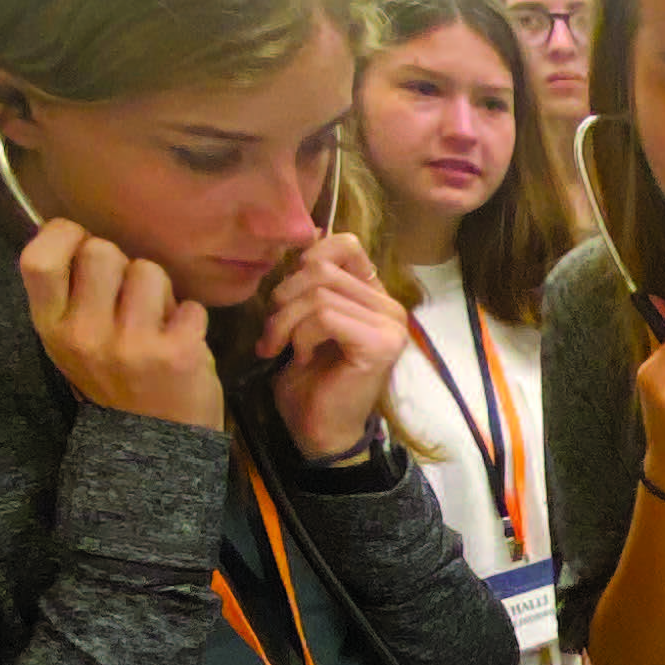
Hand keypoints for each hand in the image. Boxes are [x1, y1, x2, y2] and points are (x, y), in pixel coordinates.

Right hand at [16, 218, 219, 431]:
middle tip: (129, 296)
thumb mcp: (73, 342)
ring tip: (158, 322)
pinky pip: (191, 305)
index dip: (63, 235)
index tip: (82, 243)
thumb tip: (78, 233)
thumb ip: (70, 294)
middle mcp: (84, 335)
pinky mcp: (176, 354)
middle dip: (123, 264)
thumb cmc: (115, 380)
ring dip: (161, 291)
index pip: (38, 259)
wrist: (153, 443)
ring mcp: (131, 345)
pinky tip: (182, 342)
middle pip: (101, 251)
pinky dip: (192, 319)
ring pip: (150, 270)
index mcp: (51, 327)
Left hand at [259, 235, 413, 462]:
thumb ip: (311, 282)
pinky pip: (326, 317)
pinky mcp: (380, 344)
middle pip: (322, 269)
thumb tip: (312, 233)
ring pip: (320, 294)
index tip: (288, 299)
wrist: (320, 431)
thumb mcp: (302, 319)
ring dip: (286, 323)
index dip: (308, 259)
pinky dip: (301, 336)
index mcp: (373, 296)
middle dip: (284, 299)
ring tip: (282, 348)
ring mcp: (390, 325)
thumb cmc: (309, 381)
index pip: (345, 244)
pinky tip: (301, 358)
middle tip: (274, 333)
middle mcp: (389, 307)